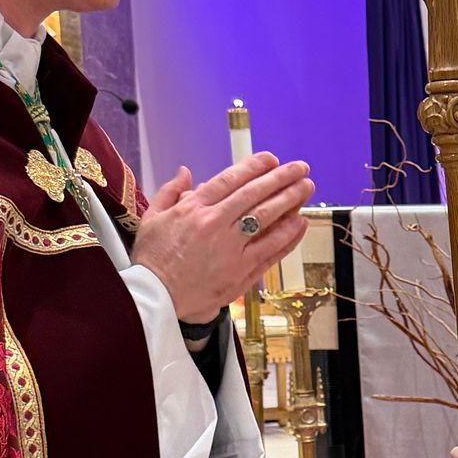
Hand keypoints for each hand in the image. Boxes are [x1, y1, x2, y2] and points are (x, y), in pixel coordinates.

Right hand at [131, 152, 312, 324]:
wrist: (155, 298)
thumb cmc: (152, 260)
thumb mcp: (152, 218)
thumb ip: (170, 191)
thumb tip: (185, 171)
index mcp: (193, 209)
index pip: (230, 180)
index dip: (254, 167)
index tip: (272, 159)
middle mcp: (214, 225)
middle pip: (254, 195)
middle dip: (281, 178)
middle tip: (300, 168)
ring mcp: (230, 249)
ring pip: (267, 219)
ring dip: (290, 200)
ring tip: (306, 188)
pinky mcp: (241, 272)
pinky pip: (271, 250)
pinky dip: (288, 236)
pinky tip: (300, 222)